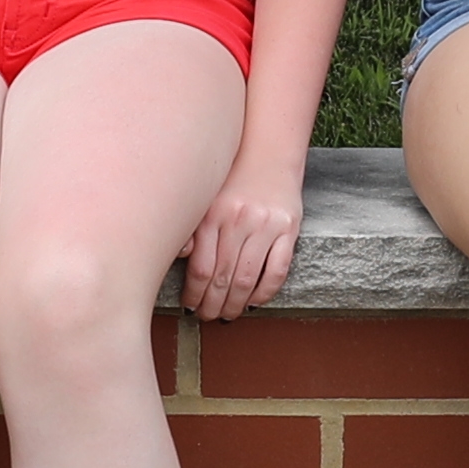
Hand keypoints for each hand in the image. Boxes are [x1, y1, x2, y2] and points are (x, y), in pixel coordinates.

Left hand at [181, 158, 306, 321]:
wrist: (268, 150)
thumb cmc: (230, 178)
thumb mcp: (204, 198)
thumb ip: (191, 228)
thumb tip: (179, 258)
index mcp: (212, 215)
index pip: (201, 268)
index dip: (194, 294)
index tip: (189, 306)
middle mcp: (238, 220)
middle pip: (223, 278)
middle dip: (212, 305)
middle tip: (206, 316)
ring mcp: (266, 225)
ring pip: (248, 279)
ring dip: (236, 304)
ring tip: (227, 315)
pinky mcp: (289, 228)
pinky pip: (277, 270)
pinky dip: (265, 292)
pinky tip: (254, 301)